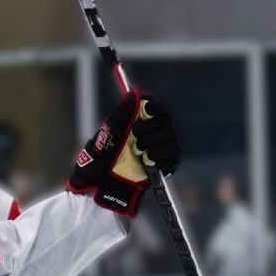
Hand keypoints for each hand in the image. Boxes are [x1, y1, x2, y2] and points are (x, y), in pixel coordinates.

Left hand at [68, 92, 180, 216]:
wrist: (104, 182)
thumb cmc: (103, 156)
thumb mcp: (110, 131)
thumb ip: (123, 112)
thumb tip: (135, 93)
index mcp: (139, 122)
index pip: (157, 108)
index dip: (155, 107)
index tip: (147, 110)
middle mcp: (151, 133)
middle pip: (166, 120)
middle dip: (151, 128)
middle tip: (136, 137)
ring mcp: (158, 148)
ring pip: (170, 137)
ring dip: (154, 143)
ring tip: (139, 152)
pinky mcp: (163, 164)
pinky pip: (172, 155)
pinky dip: (160, 157)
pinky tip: (148, 161)